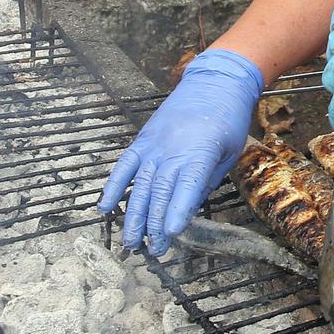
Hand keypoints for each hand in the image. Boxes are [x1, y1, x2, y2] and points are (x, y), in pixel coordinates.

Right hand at [99, 47, 262, 255]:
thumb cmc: (228, 120)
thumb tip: (186, 210)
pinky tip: (105, 208)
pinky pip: (124, 165)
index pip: (187, 184)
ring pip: (140, 184)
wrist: (214, 82)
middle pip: (160, 190)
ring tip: (132, 242)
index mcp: (201, 150)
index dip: (178, 209)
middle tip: (154, 251)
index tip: (171, 233)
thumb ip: (206, 181)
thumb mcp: (228, 152)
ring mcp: (154, 143)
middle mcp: (173, 148)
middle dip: (155, 224)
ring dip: (134, 215)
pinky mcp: (142, 139)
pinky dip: (113, 186)